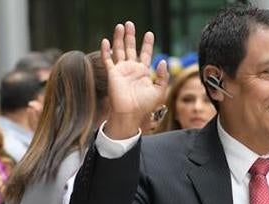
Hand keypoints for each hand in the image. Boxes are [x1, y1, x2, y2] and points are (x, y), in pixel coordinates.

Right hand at [101, 21, 168, 139]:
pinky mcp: (112, 74)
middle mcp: (132, 68)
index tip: (149, 33)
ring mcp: (121, 70)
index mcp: (144, 72)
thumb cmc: (146, 105)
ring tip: (120, 26)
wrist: (131, 114)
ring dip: (119, 38)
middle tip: (130, 24)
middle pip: (131, 48)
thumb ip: (163, 76)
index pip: (146, 54)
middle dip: (131, 36)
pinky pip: (108, 59)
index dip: (147, 44)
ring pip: (119, 50)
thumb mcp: (160, 90)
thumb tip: (163, 61)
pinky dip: (106, 50)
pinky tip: (105, 40)